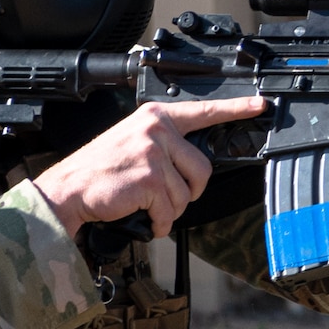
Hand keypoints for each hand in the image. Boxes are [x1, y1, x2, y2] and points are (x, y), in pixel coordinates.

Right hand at [34, 96, 268, 238]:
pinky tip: (144, 217)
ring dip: (169, 209)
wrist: (68, 189)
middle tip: (165, 196)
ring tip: (146, 204)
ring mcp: (154, 153)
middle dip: (189, 191)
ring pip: (187, 193)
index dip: (236, 108)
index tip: (260, 105)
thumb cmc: (100, 170)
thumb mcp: (133, 140)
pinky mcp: (151, 179)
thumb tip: (192, 162)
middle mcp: (157, 130)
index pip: (204, 111)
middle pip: (203, 168)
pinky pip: (171, 210)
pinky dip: (160, 222)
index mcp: (155, 117)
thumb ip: (164, 142)